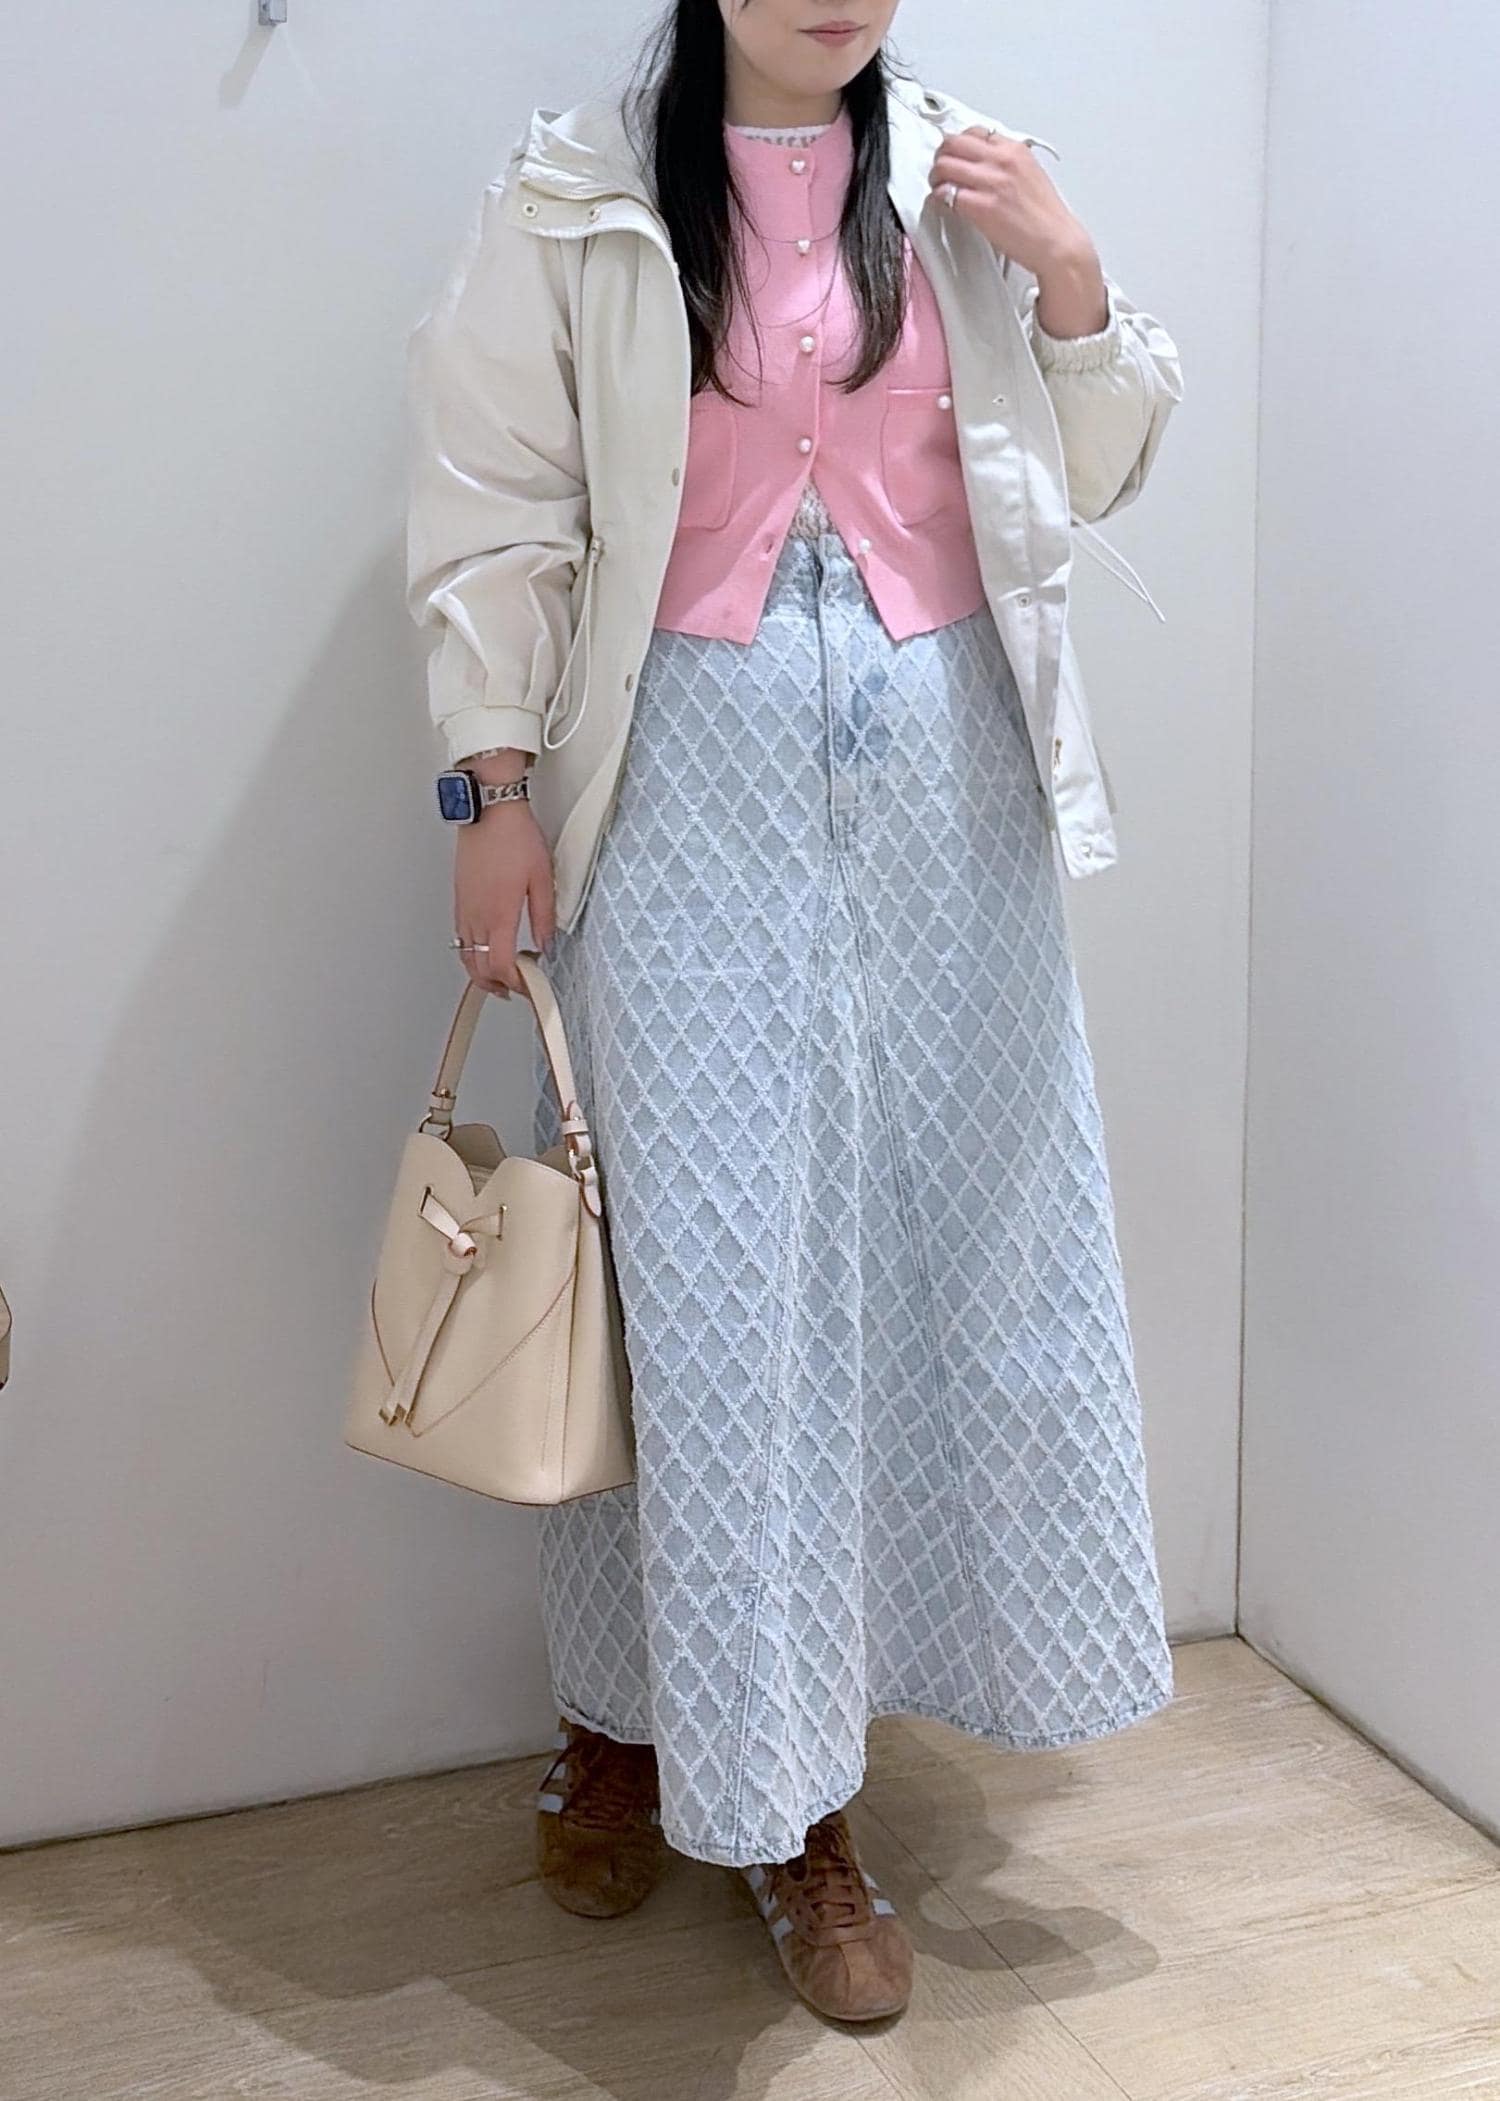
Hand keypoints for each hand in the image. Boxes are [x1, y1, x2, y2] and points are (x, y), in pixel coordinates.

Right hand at [453, 799, 555, 997]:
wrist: (489, 812)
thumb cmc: (514, 837)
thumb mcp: (543, 878)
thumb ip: (545, 916)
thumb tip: (548, 943)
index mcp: (498, 914)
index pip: (500, 966)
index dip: (514, 983)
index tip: (529, 987)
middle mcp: (476, 915)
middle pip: (477, 968)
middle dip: (496, 985)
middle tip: (516, 990)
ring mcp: (464, 908)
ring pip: (465, 955)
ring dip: (481, 973)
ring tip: (500, 978)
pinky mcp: (460, 898)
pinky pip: (460, 937)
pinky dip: (471, 953)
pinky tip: (485, 949)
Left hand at [927, 126, 1103, 307]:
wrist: (1056, 242)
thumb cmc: (1045, 216)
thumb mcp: (1030, 173)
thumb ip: (1007, 163)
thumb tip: (984, 163)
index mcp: (1014, 149)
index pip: (975, 132)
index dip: (960, 145)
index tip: (955, 155)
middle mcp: (1001, 160)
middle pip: (954, 143)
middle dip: (942, 156)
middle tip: (941, 170)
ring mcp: (991, 182)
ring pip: (944, 165)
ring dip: (936, 177)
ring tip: (940, 187)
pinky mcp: (981, 206)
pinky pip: (947, 193)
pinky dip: (940, 198)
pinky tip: (945, 204)